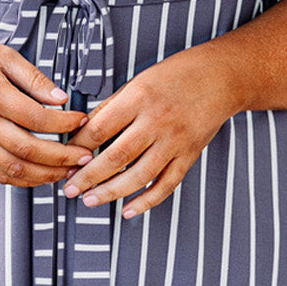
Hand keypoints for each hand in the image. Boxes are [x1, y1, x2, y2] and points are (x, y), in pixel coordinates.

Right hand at [0, 33, 93, 187]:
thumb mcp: (1, 55)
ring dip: (46, 175)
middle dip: (62, 157)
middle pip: (27, 149)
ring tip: (70, 171)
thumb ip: (32, 77)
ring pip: (14, 169)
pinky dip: (23, 181)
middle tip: (86, 156)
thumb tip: (61, 99)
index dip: (64, 123)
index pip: (36, 118)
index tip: (83, 120)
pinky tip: (43, 176)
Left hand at [62, 45, 236, 218]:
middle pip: (116, 156)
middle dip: (88, 176)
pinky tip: (128, 210)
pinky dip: (146, 201)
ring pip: (139, 175)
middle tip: (69, 189)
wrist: (221, 77)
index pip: (100, 128)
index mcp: (139, 98)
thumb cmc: (176, 75)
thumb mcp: (139, 81)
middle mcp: (157, 121)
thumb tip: (83, 132)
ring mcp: (175, 141)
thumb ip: (112, 107)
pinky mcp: (189, 155)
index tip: (65, 158)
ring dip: (111, 192)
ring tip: (89, 200)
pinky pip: (166, 184)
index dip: (78, 147)